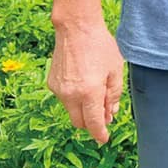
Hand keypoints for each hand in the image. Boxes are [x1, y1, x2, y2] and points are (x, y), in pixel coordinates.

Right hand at [47, 21, 124, 143]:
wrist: (76, 28)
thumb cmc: (100, 46)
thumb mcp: (115, 70)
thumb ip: (113, 95)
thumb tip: (110, 114)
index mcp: (89, 93)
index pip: (93, 123)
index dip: (100, 134)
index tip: (104, 139)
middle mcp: (71, 95)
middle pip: (79, 122)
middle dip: (91, 123)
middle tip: (104, 115)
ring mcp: (58, 90)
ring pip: (71, 110)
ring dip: (82, 109)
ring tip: (95, 90)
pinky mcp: (52, 83)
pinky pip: (64, 98)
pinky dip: (74, 97)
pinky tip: (83, 79)